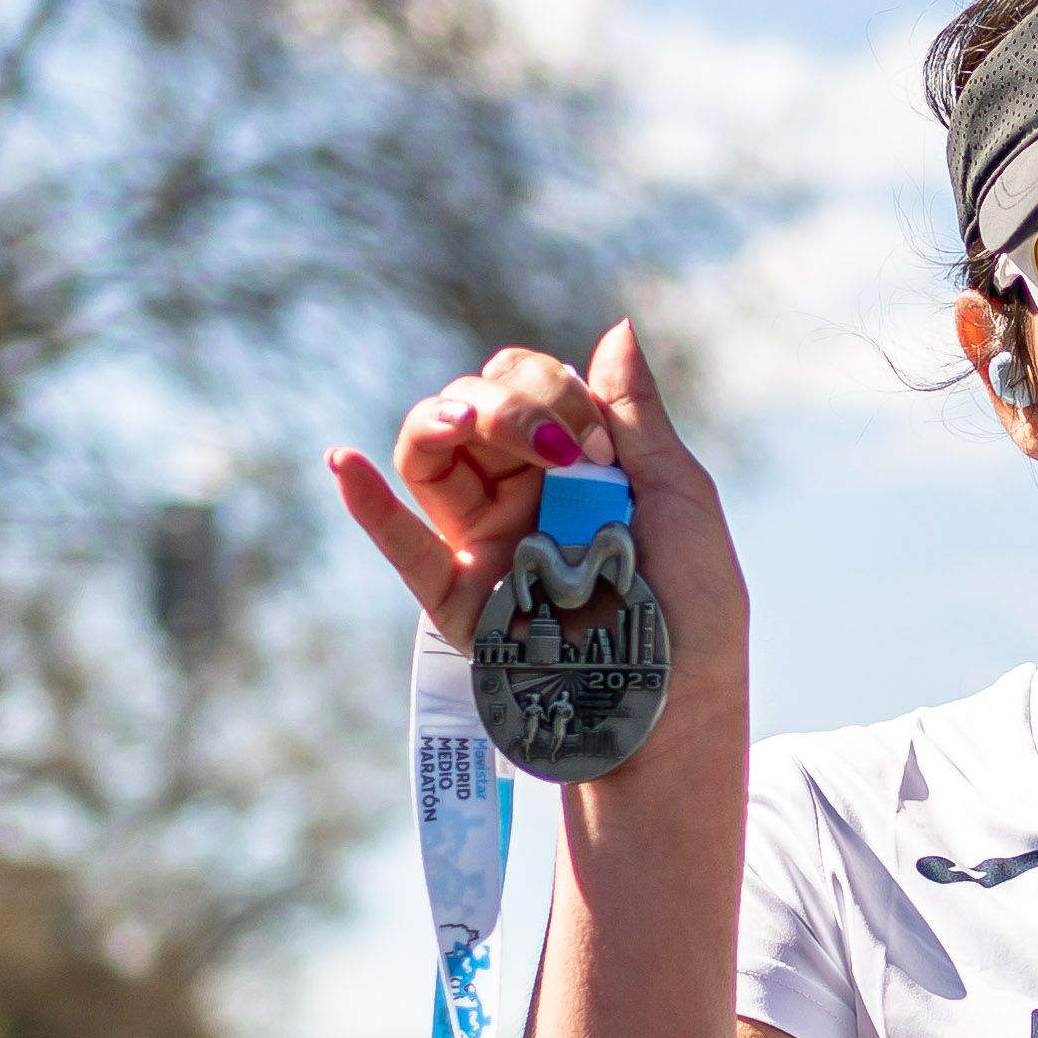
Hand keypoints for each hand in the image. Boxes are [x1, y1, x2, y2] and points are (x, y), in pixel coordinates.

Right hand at [329, 318, 752, 702]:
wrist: (672, 707)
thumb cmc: (693, 607)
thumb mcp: (678, 494)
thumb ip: (635, 413)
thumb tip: (615, 330)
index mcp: (577, 465)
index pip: (533, 384)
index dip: (554, 390)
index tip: (595, 445)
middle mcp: (523, 494)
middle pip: (476, 404)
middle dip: (508, 399)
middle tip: (557, 448)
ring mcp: (485, 540)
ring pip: (430, 452)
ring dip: (439, 418)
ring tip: (463, 421)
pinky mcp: (458, 596)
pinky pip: (400, 542)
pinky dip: (367, 502)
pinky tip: (344, 463)